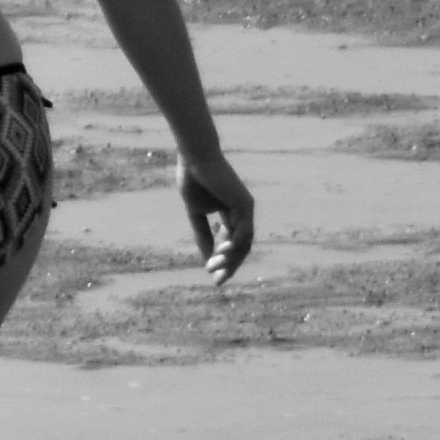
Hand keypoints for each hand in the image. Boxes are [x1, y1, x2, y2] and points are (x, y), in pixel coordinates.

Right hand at [176, 147, 255, 282]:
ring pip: (243, 244)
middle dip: (229, 266)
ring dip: (228, 260)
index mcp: (230, 213)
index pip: (232, 243)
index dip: (222, 260)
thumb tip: (207, 259)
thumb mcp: (196, 213)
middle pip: (241, 248)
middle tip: (217, 282)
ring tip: (213, 269)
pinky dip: (233, 246)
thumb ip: (203, 235)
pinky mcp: (245, 205)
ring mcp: (246, 209)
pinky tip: (220, 254)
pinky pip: (243, 232)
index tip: (211, 274)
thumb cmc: (194, 178)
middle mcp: (242, 212)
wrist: (195, 157)